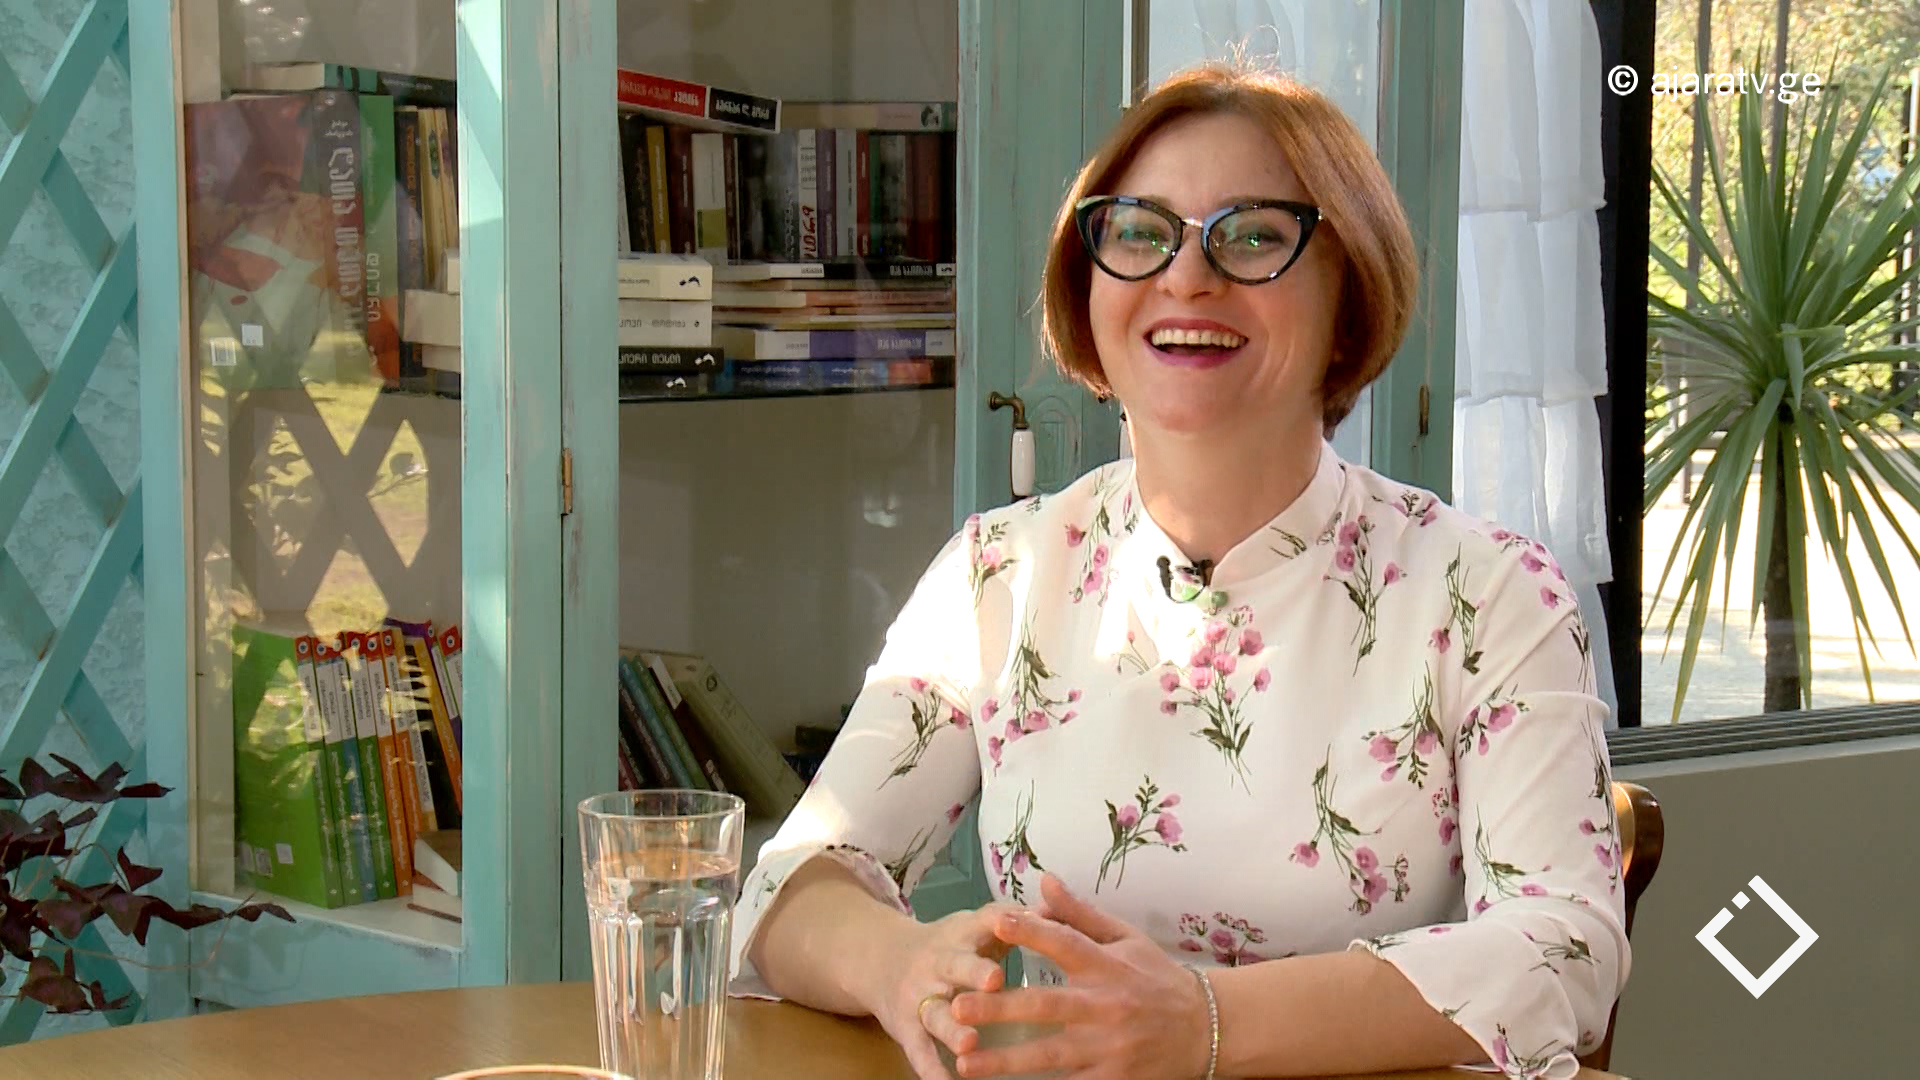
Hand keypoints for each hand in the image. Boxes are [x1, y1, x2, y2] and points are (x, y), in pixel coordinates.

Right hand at [867, 901, 1022, 1079]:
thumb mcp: (974, 925)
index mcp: (962, 935)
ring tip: (971, 1043)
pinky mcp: (907, 1028)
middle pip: (956, 965)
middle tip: (995, 980)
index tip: (1024, 922)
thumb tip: (1058, 907)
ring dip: (952, 1028)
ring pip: (936, 1013)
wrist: (880, 959)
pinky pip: (919, 1051)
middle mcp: (939, 963)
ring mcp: (920, 997)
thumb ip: (1014, 920)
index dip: (1001, 921)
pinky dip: (931, 1070)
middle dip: (974, 972)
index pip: (983, 921)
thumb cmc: (949, 945)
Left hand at [947, 874, 1211, 1079]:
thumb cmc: (1158, 978)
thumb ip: (1080, 915)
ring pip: (1050, 1055)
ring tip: (965, 1063)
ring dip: (1005, 1061)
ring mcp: (1108, 1048)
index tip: (996, 922)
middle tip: (959, 1008)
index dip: (1032, 931)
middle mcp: (1105, 1006)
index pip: (1065, 943)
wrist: (1206, 1030)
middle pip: (1047, 1006)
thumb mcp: (1126, 938)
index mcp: (1107, 965)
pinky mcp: (1113, 1079)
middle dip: (1000, 1009)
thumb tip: (1043, 881)